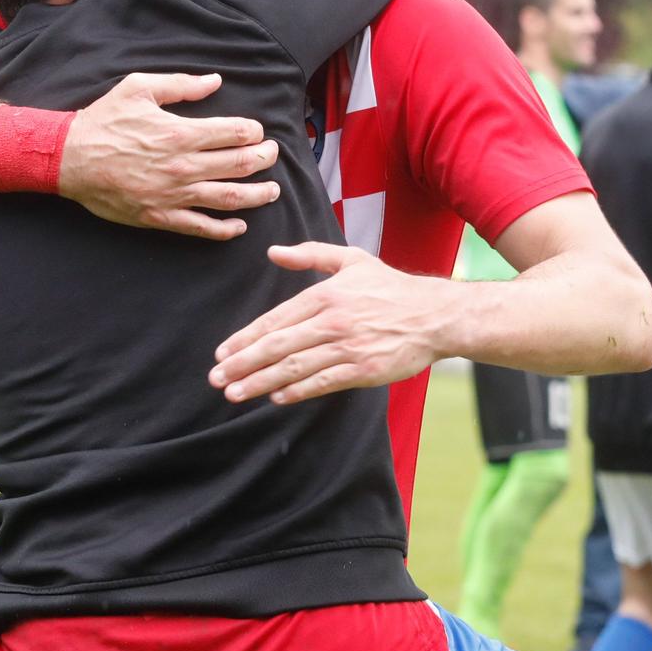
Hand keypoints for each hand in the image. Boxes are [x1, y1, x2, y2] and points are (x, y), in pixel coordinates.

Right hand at [58, 73, 280, 240]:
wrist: (69, 159)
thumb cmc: (103, 121)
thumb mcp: (139, 88)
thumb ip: (181, 84)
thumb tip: (215, 81)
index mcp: (181, 133)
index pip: (236, 133)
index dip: (254, 132)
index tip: (256, 131)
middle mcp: (184, 166)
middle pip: (241, 165)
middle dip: (264, 159)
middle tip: (272, 155)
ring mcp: (175, 195)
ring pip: (231, 198)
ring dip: (259, 195)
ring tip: (272, 190)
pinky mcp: (162, 217)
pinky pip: (202, 227)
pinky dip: (226, 229)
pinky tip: (240, 225)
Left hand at [211, 243, 446, 404]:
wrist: (435, 316)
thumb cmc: (391, 288)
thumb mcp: (351, 260)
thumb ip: (310, 255)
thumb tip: (273, 252)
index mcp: (325, 294)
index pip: (275, 319)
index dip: (245, 338)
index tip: (222, 353)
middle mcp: (332, 321)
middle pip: (277, 345)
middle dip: (242, 363)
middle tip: (216, 378)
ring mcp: (347, 347)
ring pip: (295, 367)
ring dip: (260, 382)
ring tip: (235, 393)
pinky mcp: (363, 370)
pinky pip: (322, 383)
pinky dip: (297, 391)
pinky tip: (276, 397)